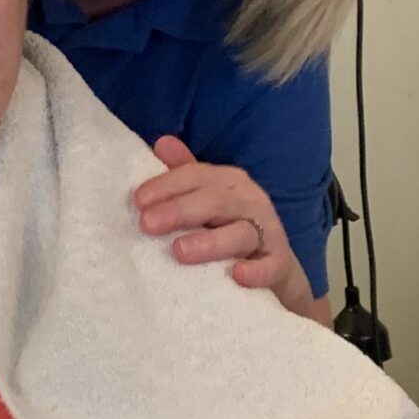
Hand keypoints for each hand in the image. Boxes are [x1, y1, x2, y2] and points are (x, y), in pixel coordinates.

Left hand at [134, 135, 313, 316]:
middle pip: (215, 201)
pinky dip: (256, 271)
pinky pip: (270, 266)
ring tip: (179, 251)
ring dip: (209, 242)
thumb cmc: (228, 225)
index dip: (167, 186)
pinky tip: (237, 275)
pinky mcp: (279, 262)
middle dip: (179, 211)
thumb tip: (161, 142)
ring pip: (240, 233)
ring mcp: (267, 231)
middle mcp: (249, 200)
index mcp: (228, 181)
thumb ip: (183, 171)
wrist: (272, 264)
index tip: (138, 201)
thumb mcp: (207, 196)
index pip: (196, 175)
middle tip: (147, 224)